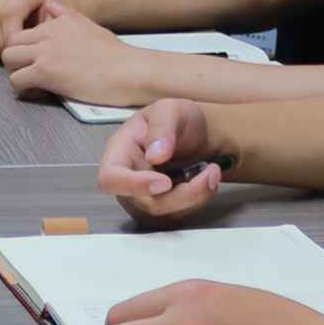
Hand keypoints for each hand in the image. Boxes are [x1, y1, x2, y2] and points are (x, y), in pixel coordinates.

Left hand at [2, 6, 148, 105]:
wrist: (130, 70)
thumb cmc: (115, 54)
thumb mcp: (89, 25)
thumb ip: (66, 15)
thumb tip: (51, 5)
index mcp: (57, 22)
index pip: (22, 31)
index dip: (24, 48)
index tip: (35, 61)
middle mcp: (47, 33)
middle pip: (9, 43)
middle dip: (15, 60)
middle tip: (29, 73)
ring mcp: (45, 52)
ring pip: (7, 59)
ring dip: (16, 73)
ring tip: (33, 83)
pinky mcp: (46, 72)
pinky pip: (16, 80)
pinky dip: (24, 89)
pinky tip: (41, 92)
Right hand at [97, 99, 228, 222]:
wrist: (198, 132)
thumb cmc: (178, 119)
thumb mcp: (171, 110)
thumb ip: (162, 127)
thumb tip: (155, 154)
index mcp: (120, 151)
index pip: (111, 178)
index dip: (133, 186)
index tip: (165, 182)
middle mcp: (128, 178)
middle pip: (144, 202)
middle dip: (182, 194)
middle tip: (209, 174)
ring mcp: (144, 195)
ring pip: (165, 213)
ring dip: (195, 197)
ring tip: (212, 172)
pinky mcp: (163, 206)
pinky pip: (179, 214)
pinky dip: (199, 200)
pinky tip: (207, 181)